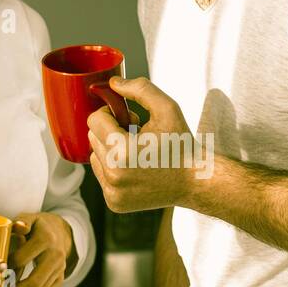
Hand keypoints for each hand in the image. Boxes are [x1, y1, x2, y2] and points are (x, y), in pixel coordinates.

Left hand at [5, 212, 74, 286]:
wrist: (61, 233)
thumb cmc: (38, 226)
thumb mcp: (31, 218)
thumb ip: (22, 221)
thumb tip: (18, 227)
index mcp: (46, 239)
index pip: (21, 259)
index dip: (5, 266)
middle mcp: (56, 256)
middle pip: (34, 282)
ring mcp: (60, 269)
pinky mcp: (60, 279)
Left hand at [88, 76, 197, 211]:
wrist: (195, 180)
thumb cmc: (182, 144)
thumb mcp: (167, 108)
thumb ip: (140, 89)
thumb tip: (112, 84)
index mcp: (123, 152)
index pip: (94, 120)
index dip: (111, 113)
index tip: (129, 117)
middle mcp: (114, 175)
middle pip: (92, 138)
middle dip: (110, 131)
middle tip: (136, 133)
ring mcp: (113, 192)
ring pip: (95, 157)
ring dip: (109, 149)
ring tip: (136, 151)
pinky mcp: (114, 202)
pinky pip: (102, 176)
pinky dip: (114, 168)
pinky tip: (135, 168)